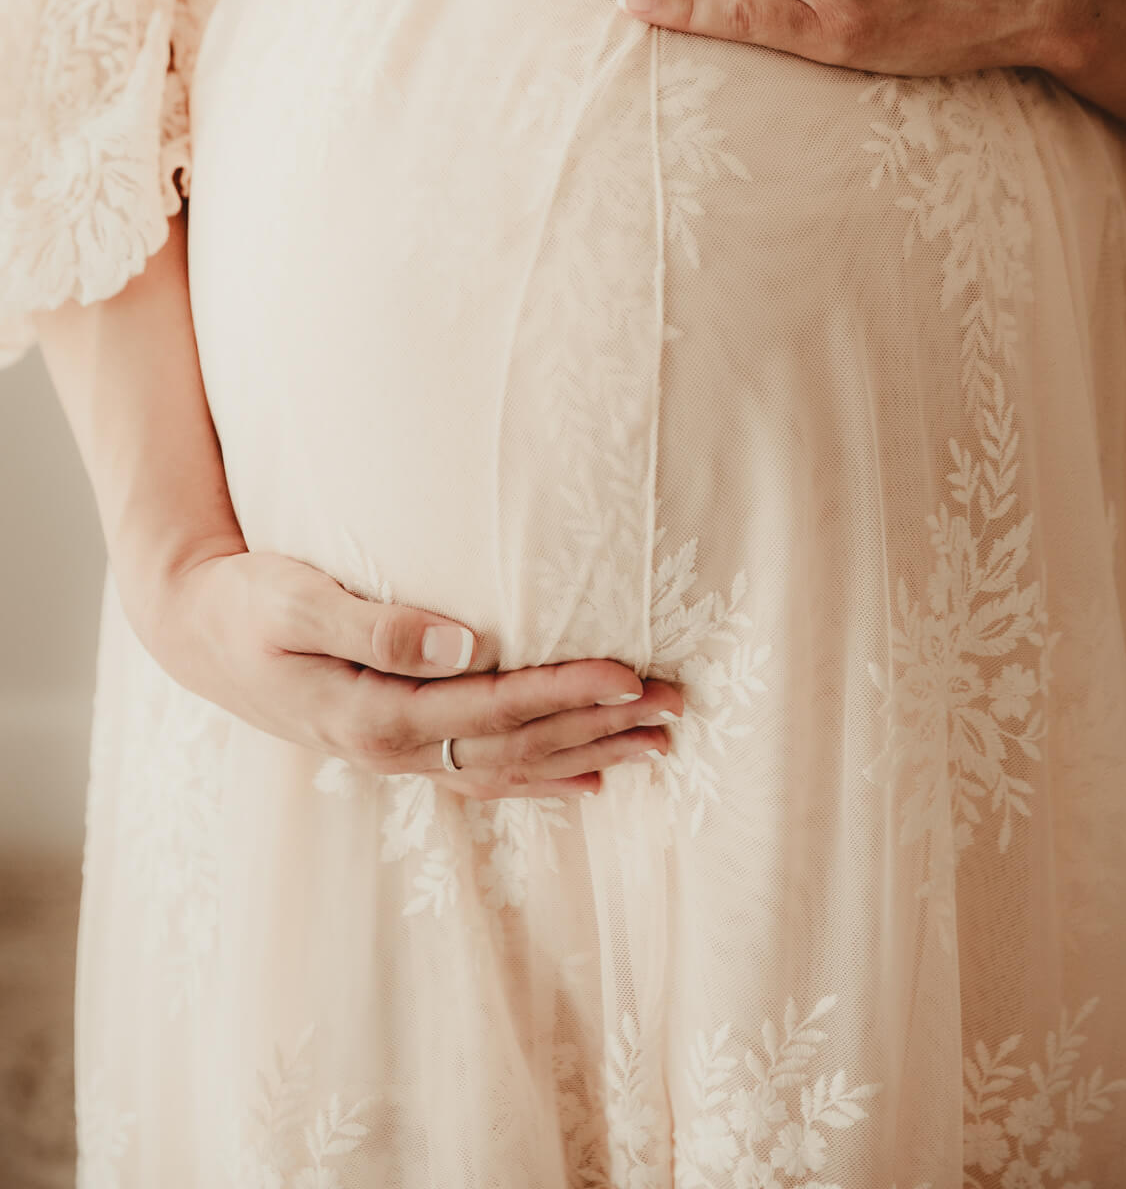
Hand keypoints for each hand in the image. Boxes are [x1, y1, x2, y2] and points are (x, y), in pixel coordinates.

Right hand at [139, 547, 682, 800]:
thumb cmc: (247, 601)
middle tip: (674, 707)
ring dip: (587, 754)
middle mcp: (394, 749)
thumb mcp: (297, 600)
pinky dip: (542, 778)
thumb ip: (377, 623)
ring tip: (658, 745)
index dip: (565, 693)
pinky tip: (589, 780)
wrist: (196, 631)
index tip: (629, 673)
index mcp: (375, 716)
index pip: (494, 710)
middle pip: (518, 748)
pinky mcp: (398, 742)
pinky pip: (484, 772)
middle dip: (599, 728)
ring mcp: (397, 755)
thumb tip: (465, 642)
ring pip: (510, 768)